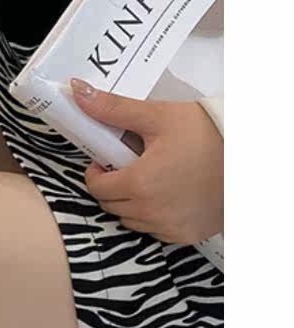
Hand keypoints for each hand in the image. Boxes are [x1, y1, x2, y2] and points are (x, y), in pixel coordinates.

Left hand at [70, 79, 222, 243]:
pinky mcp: (184, 235)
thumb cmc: (208, 135)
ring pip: (130, 220)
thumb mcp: (160, 117)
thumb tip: (78, 91)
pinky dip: (154, 217)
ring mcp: (167, 226)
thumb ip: (115, 109)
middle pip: (110, 205)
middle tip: (130, 166)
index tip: (106, 161)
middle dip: (113, 186)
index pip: (96, 187)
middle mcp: (149, 212)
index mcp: (138, 183)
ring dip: (131, 203)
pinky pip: (154, 230)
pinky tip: (168, 196)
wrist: (250, 157)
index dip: (96, 172)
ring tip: (151, 180)